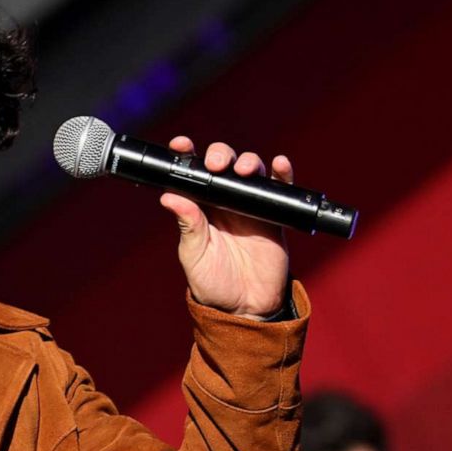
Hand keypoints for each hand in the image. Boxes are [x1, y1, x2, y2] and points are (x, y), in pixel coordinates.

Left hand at [160, 137, 292, 319]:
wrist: (245, 307)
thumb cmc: (213, 282)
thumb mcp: (195, 254)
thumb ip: (188, 226)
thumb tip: (169, 197)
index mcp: (200, 206)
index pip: (192, 173)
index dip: (187, 154)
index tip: (180, 144)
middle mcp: (224, 200)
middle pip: (223, 164)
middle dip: (220, 154)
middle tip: (217, 163)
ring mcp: (250, 205)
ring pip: (250, 170)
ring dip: (248, 161)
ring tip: (243, 170)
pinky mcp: (274, 214)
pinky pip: (280, 188)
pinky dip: (282, 173)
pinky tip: (278, 164)